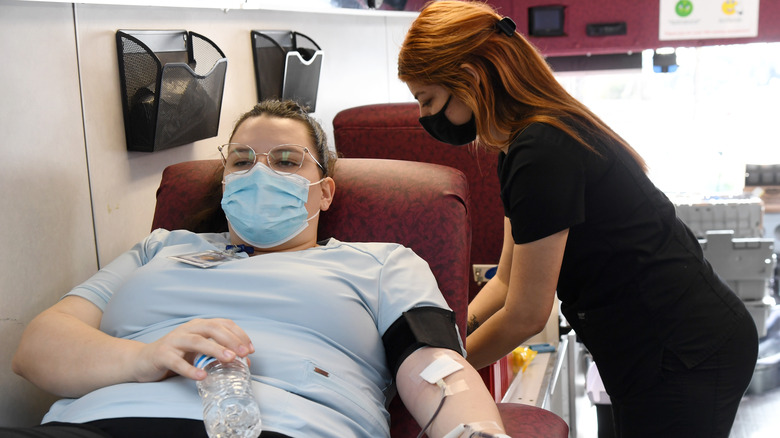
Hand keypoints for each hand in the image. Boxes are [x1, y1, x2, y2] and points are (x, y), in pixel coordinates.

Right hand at [131, 318, 254, 382]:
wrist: (143, 360)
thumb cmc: (176, 355)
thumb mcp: (199, 352)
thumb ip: (218, 354)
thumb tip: (244, 362)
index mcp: (199, 326)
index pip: (223, 324)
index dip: (239, 334)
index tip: (250, 349)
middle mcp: (187, 329)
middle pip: (212, 329)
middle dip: (231, 340)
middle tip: (244, 353)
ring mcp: (174, 341)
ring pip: (197, 341)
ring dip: (215, 349)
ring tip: (230, 360)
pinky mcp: (162, 354)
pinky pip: (177, 362)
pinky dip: (190, 369)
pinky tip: (202, 376)